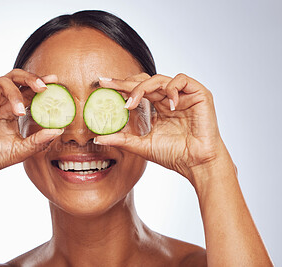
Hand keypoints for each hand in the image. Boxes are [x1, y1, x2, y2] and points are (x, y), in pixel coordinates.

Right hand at [0, 69, 63, 185]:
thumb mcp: (21, 150)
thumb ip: (39, 140)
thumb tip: (60, 130)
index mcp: (11, 110)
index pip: (28, 91)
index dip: (41, 84)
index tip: (55, 81)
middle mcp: (0, 101)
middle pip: (17, 78)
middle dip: (32, 78)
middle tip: (43, 86)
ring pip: (3, 80)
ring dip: (14, 93)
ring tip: (18, 112)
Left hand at [96, 73, 226, 184]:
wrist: (196, 164)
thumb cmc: (174, 155)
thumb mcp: (142, 145)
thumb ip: (122, 139)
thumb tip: (97, 139)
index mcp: (157, 108)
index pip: (137, 91)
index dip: (120, 86)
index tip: (102, 85)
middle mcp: (168, 98)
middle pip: (144, 81)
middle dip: (125, 82)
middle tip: (108, 84)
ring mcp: (183, 95)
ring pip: (159, 79)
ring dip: (142, 88)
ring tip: (132, 102)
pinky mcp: (198, 94)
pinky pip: (181, 80)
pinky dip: (171, 89)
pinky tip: (167, 105)